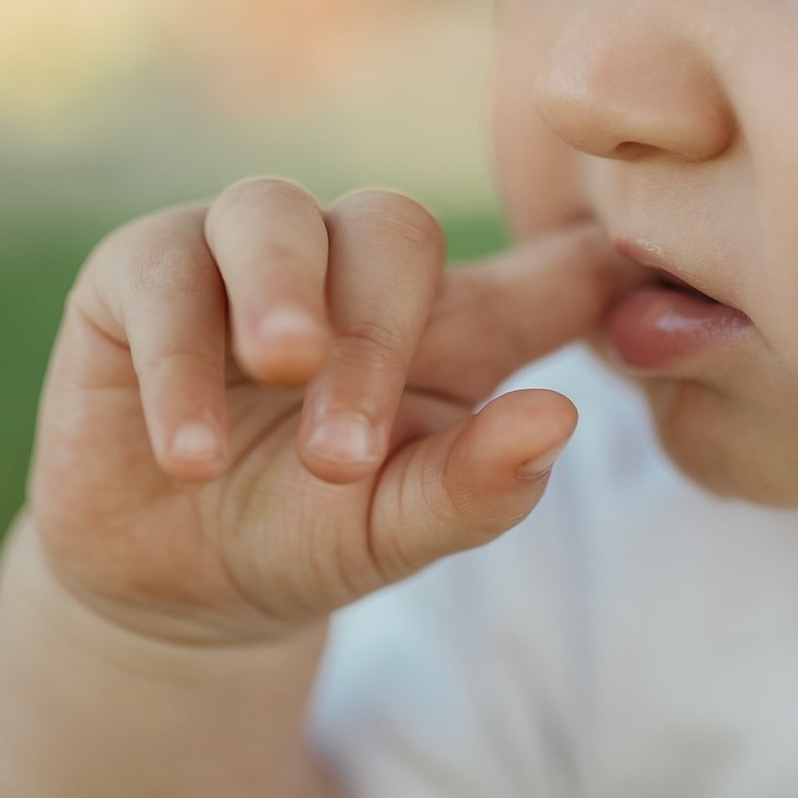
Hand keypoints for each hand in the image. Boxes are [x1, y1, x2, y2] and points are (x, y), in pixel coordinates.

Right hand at [28, 179, 640, 646]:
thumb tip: (558, 421)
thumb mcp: (396, 530)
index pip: (542, 272)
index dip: (599, 261)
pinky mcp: (140, 273)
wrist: (172, 585)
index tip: (656, 266)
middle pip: (390, 226)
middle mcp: (350, 266)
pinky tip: (192, 453)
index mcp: (447, 323)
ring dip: (282, 297)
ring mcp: (240, 256)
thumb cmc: (306, 539)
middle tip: (348, 448)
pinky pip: (162, 272)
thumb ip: (476, 485)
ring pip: (270, 213)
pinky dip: (181, 361)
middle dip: (376, 330)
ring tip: (282, 375)